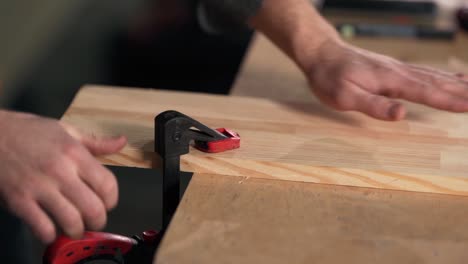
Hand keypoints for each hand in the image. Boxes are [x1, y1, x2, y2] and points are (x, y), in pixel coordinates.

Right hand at [0, 111, 126, 242]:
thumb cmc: (28, 131)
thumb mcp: (66, 130)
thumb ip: (96, 142)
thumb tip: (121, 142)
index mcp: (75, 153)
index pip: (107, 185)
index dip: (112, 200)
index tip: (107, 203)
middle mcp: (61, 172)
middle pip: (94, 208)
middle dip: (98, 221)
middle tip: (93, 221)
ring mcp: (39, 188)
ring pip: (71, 222)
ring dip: (77, 231)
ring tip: (74, 228)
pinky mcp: (19, 201)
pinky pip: (42, 227)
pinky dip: (50, 234)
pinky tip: (51, 229)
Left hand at [305, 40, 467, 120]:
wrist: (321, 53)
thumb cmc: (330, 78)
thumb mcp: (345, 97)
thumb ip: (373, 105)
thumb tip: (401, 114)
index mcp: (389, 80)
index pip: (424, 92)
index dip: (446, 101)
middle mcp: (397, 71)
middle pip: (434, 82)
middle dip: (459, 92)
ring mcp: (395, 68)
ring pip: (432, 76)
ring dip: (454, 83)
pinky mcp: (391, 67)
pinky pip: (422, 72)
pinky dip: (441, 76)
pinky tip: (450, 77)